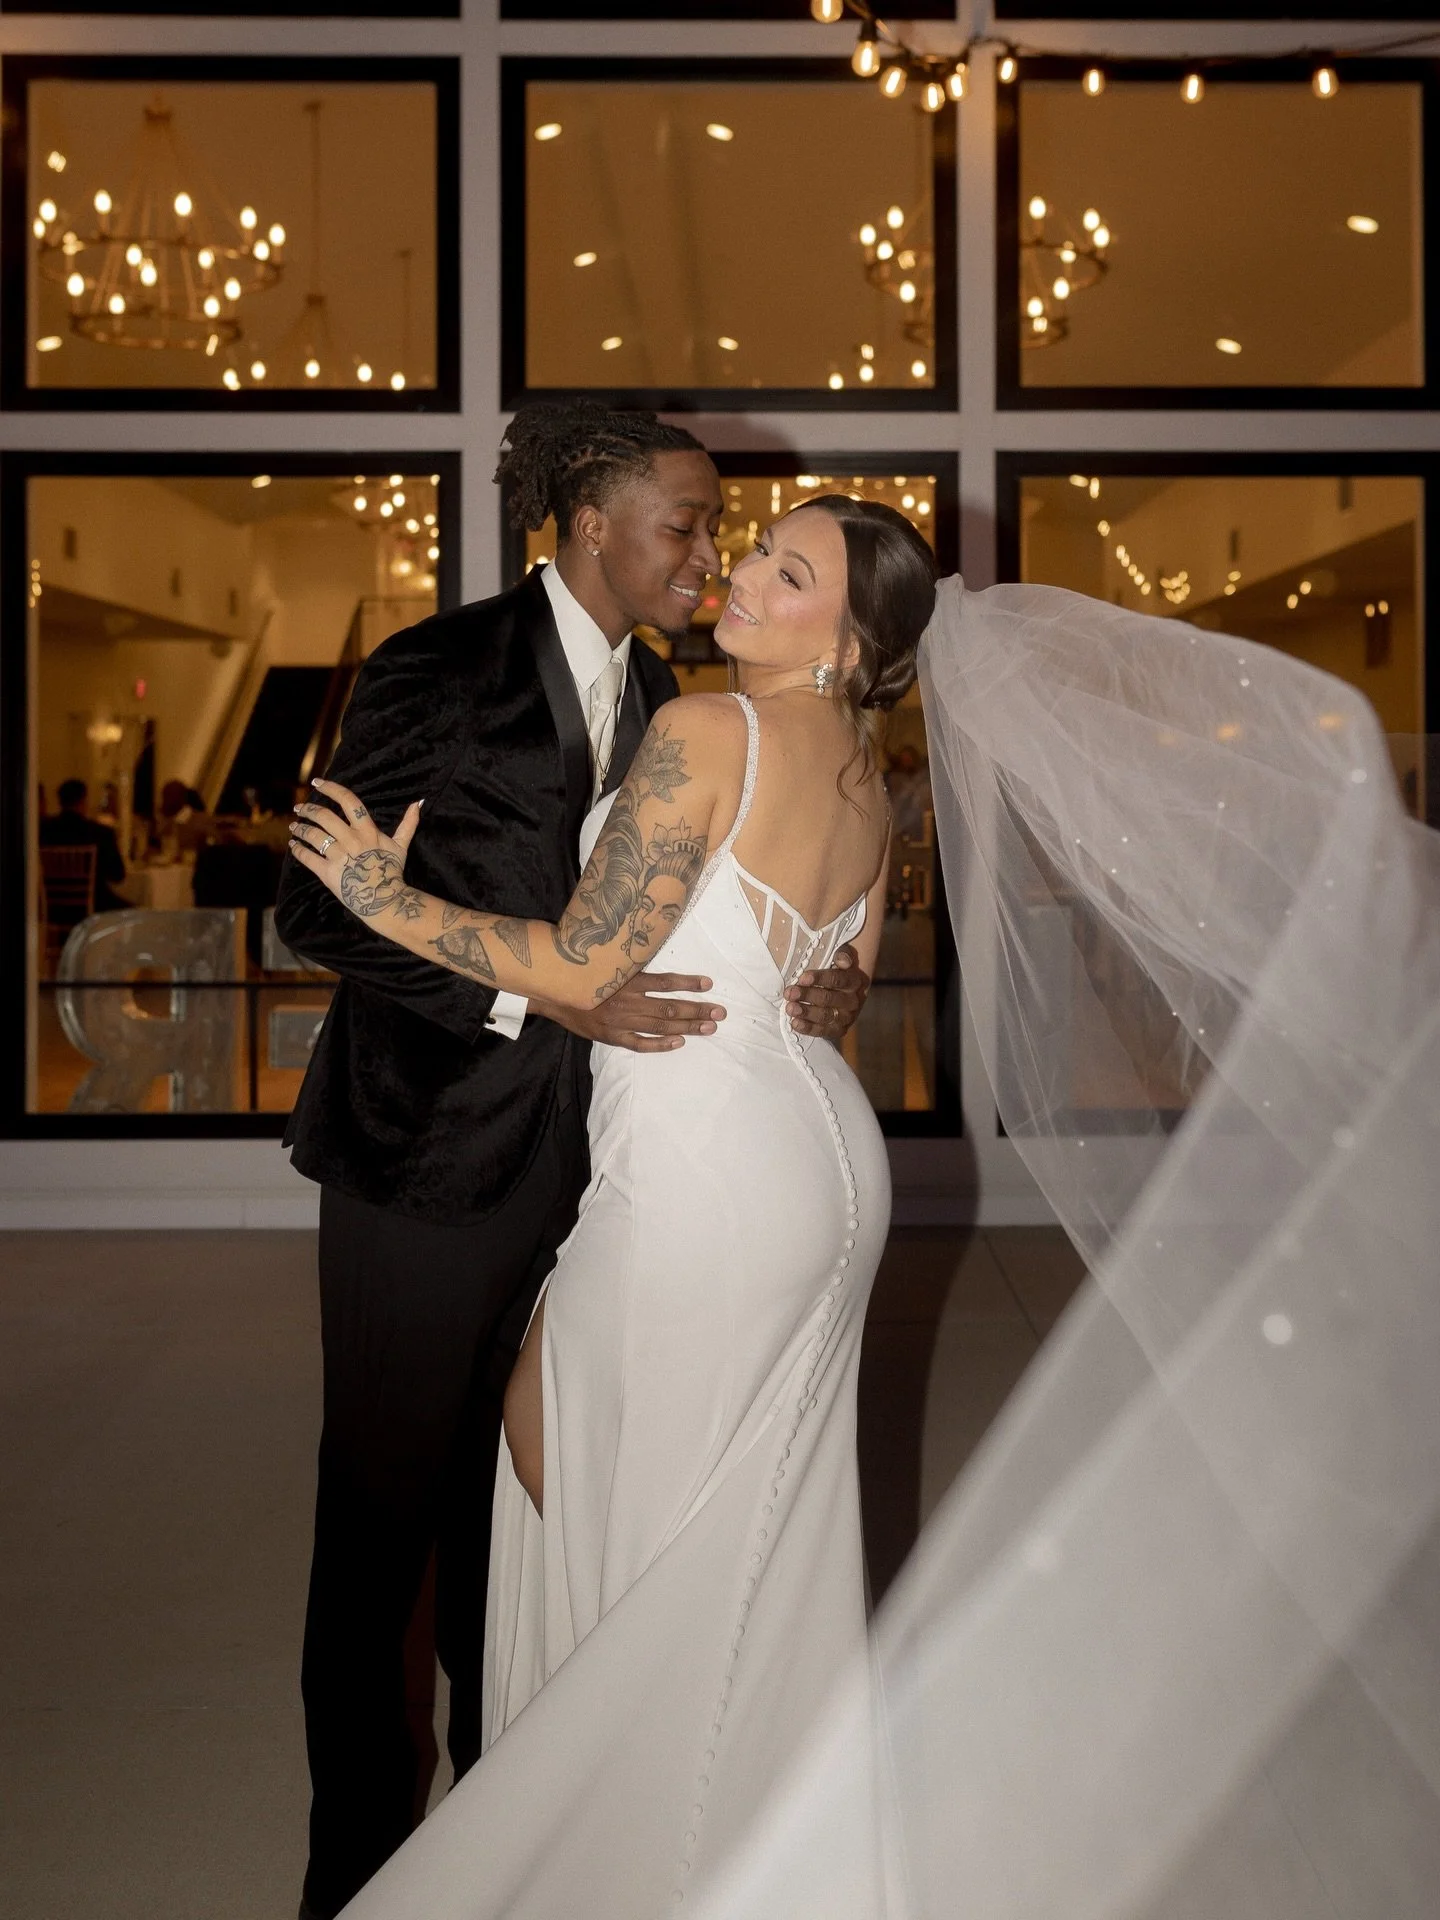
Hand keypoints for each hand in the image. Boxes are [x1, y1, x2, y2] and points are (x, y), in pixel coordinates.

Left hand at [288, 778, 423, 918]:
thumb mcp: (401, 845)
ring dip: (300, 829)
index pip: (348, 801)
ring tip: (294, 826)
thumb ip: (408, 823)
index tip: (317, 783)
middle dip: (308, 809)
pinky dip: (298, 850)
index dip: (331, 789)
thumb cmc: (393, 872)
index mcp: (367, 830)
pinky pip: (308, 858)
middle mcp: (351, 839)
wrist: (386, 901)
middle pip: (324, 816)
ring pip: (313, 835)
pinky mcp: (328, 873)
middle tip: (299, 808)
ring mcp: (339, 856)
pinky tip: (293, 846)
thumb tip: (417, 803)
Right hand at [531, 973, 726, 1053]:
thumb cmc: (582, 975)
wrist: (552, 994)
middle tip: (720, 1013)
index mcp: (627, 981)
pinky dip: (660, 1044)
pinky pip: (640, 1044)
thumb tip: (653, 952)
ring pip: (660, 1026)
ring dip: (687, 1027)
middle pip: (669, 1007)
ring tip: (709, 1027)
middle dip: (697, 1010)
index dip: (688, 983)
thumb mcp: (607, 962)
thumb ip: (630, 963)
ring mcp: (621, 1022)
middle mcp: (628, 1002)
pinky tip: (679, 1042)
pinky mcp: (612, 1037)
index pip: (665, 982)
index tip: (709, 984)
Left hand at [785, 944, 870, 1040]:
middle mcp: (853, 1001)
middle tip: (789, 993)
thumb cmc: (834, 973)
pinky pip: (823, 1031)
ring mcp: (846, 1018)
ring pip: (825, 1016)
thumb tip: (842, 960)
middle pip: (829, 998)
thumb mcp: (839, 960)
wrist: (843, 997)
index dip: (820, 978)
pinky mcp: (838, 1031)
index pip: (838, 979)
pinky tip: (794, 1023)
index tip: (802, 978)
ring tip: (789, 1008)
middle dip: (807, 995)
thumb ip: (842, 955)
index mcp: (854, 981)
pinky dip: (808, 1028)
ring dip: (806, 1012)